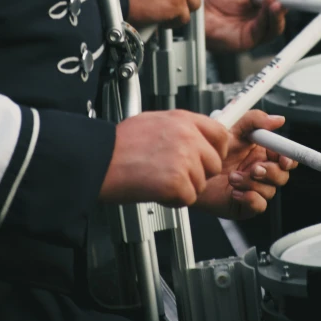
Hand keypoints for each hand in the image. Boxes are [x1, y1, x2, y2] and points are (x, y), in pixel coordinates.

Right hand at [100, 110, 229, 206]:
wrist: (100, 160)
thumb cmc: (119, 144)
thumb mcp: (154, 121)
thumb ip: (178, 128)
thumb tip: (193, 135)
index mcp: (183, 120)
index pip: (220, 134)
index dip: (216, 150)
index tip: (208, 157)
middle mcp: (187, 137)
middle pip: (214, 163)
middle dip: (199, 173)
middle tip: (176, 174)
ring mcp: (184, 159)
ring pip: (201, 184)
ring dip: (183, 188)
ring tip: (158, 179)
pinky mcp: (178, 182)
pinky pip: (188, 199)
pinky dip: (173, 200)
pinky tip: (156, 190)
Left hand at [194, 110, 297, 219]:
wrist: (193, 170)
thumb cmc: (210, 151)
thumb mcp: (232, 129)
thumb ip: (254, 120)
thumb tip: (277, 119)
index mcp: (261, 152)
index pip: (285, 157)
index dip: (288, 159)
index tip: (282, 160)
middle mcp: (260, 171)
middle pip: (282, 175)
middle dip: (270, 172)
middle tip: (254, 169)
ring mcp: (254, 188)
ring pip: (269, 190)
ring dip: (252, 183)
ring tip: (233, 177)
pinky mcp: (246, 204)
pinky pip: (259, 205)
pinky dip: (249, 198)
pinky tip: (234, 192)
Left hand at [204, 0, 296, 51]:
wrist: (199, 11)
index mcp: (260, 5)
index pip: (280, 0)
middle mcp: (260, 18)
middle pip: (281, 14)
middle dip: (287, 2)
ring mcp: (256, 30)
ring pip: (276, 24)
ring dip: (279, 11)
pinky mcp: (250, 40)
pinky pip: (265, 30)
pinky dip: (269, 18)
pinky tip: (269, 5)